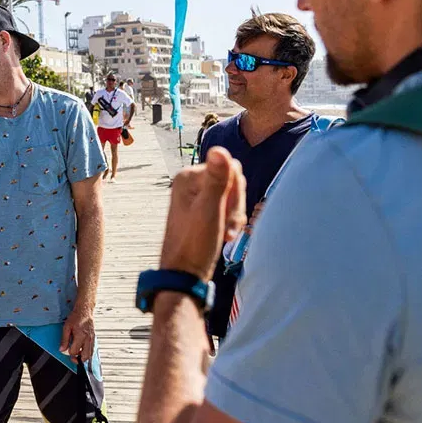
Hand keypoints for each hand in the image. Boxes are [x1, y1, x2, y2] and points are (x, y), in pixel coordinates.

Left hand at [60, 306, 95, 360]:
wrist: (84, 311)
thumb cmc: (75, 317)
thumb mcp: (66, 327)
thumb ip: (64, 340)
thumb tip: (62, 349)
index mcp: (80, 336)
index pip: (74, 351)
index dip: (69, 353)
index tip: (66, 350)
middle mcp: (88, 339)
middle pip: (85, 356)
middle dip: (78, 359)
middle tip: (73, 358)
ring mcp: (92, 339)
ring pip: (90, 354)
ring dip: (83, 357)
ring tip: (77, 355)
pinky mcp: (94, 338)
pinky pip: (92, 349)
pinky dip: (87, 352)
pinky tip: (82, 350)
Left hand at [159, 147, 245, 280]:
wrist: (185, 273)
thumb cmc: (195, 244)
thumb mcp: (209, 210)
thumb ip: (216, 180)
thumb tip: (220, 149)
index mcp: (189, 176)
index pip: (231, 168)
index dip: (236, 192)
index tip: (225, 214)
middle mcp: (191, 182)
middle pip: (233, 180)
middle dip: (235, 205)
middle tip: (226, 227)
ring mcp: (197, 195)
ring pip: (233, 194)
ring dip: (235, 215)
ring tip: (226, 234)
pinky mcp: (203, 208)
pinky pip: (228, 206)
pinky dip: (231, 220)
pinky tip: (225, 235)